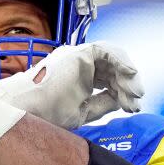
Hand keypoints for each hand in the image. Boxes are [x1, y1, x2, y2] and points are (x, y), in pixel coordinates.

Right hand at [0, 41, 142, 128]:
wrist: (28, 110)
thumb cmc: (45, 113)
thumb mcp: (82, 111)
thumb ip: (101, 104)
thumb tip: (119, 100)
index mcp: (78, 78)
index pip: (107, 80)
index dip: (121, 92)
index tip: (130, 108)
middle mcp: (78, 65)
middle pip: (112, 70)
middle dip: (127, 86)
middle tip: (134, 103)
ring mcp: (78, 57)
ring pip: (112, 59)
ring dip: (126, 75)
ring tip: (134, 93)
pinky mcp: (79, 52)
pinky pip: (107, 51)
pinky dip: (121, 61)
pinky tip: (129, 75)